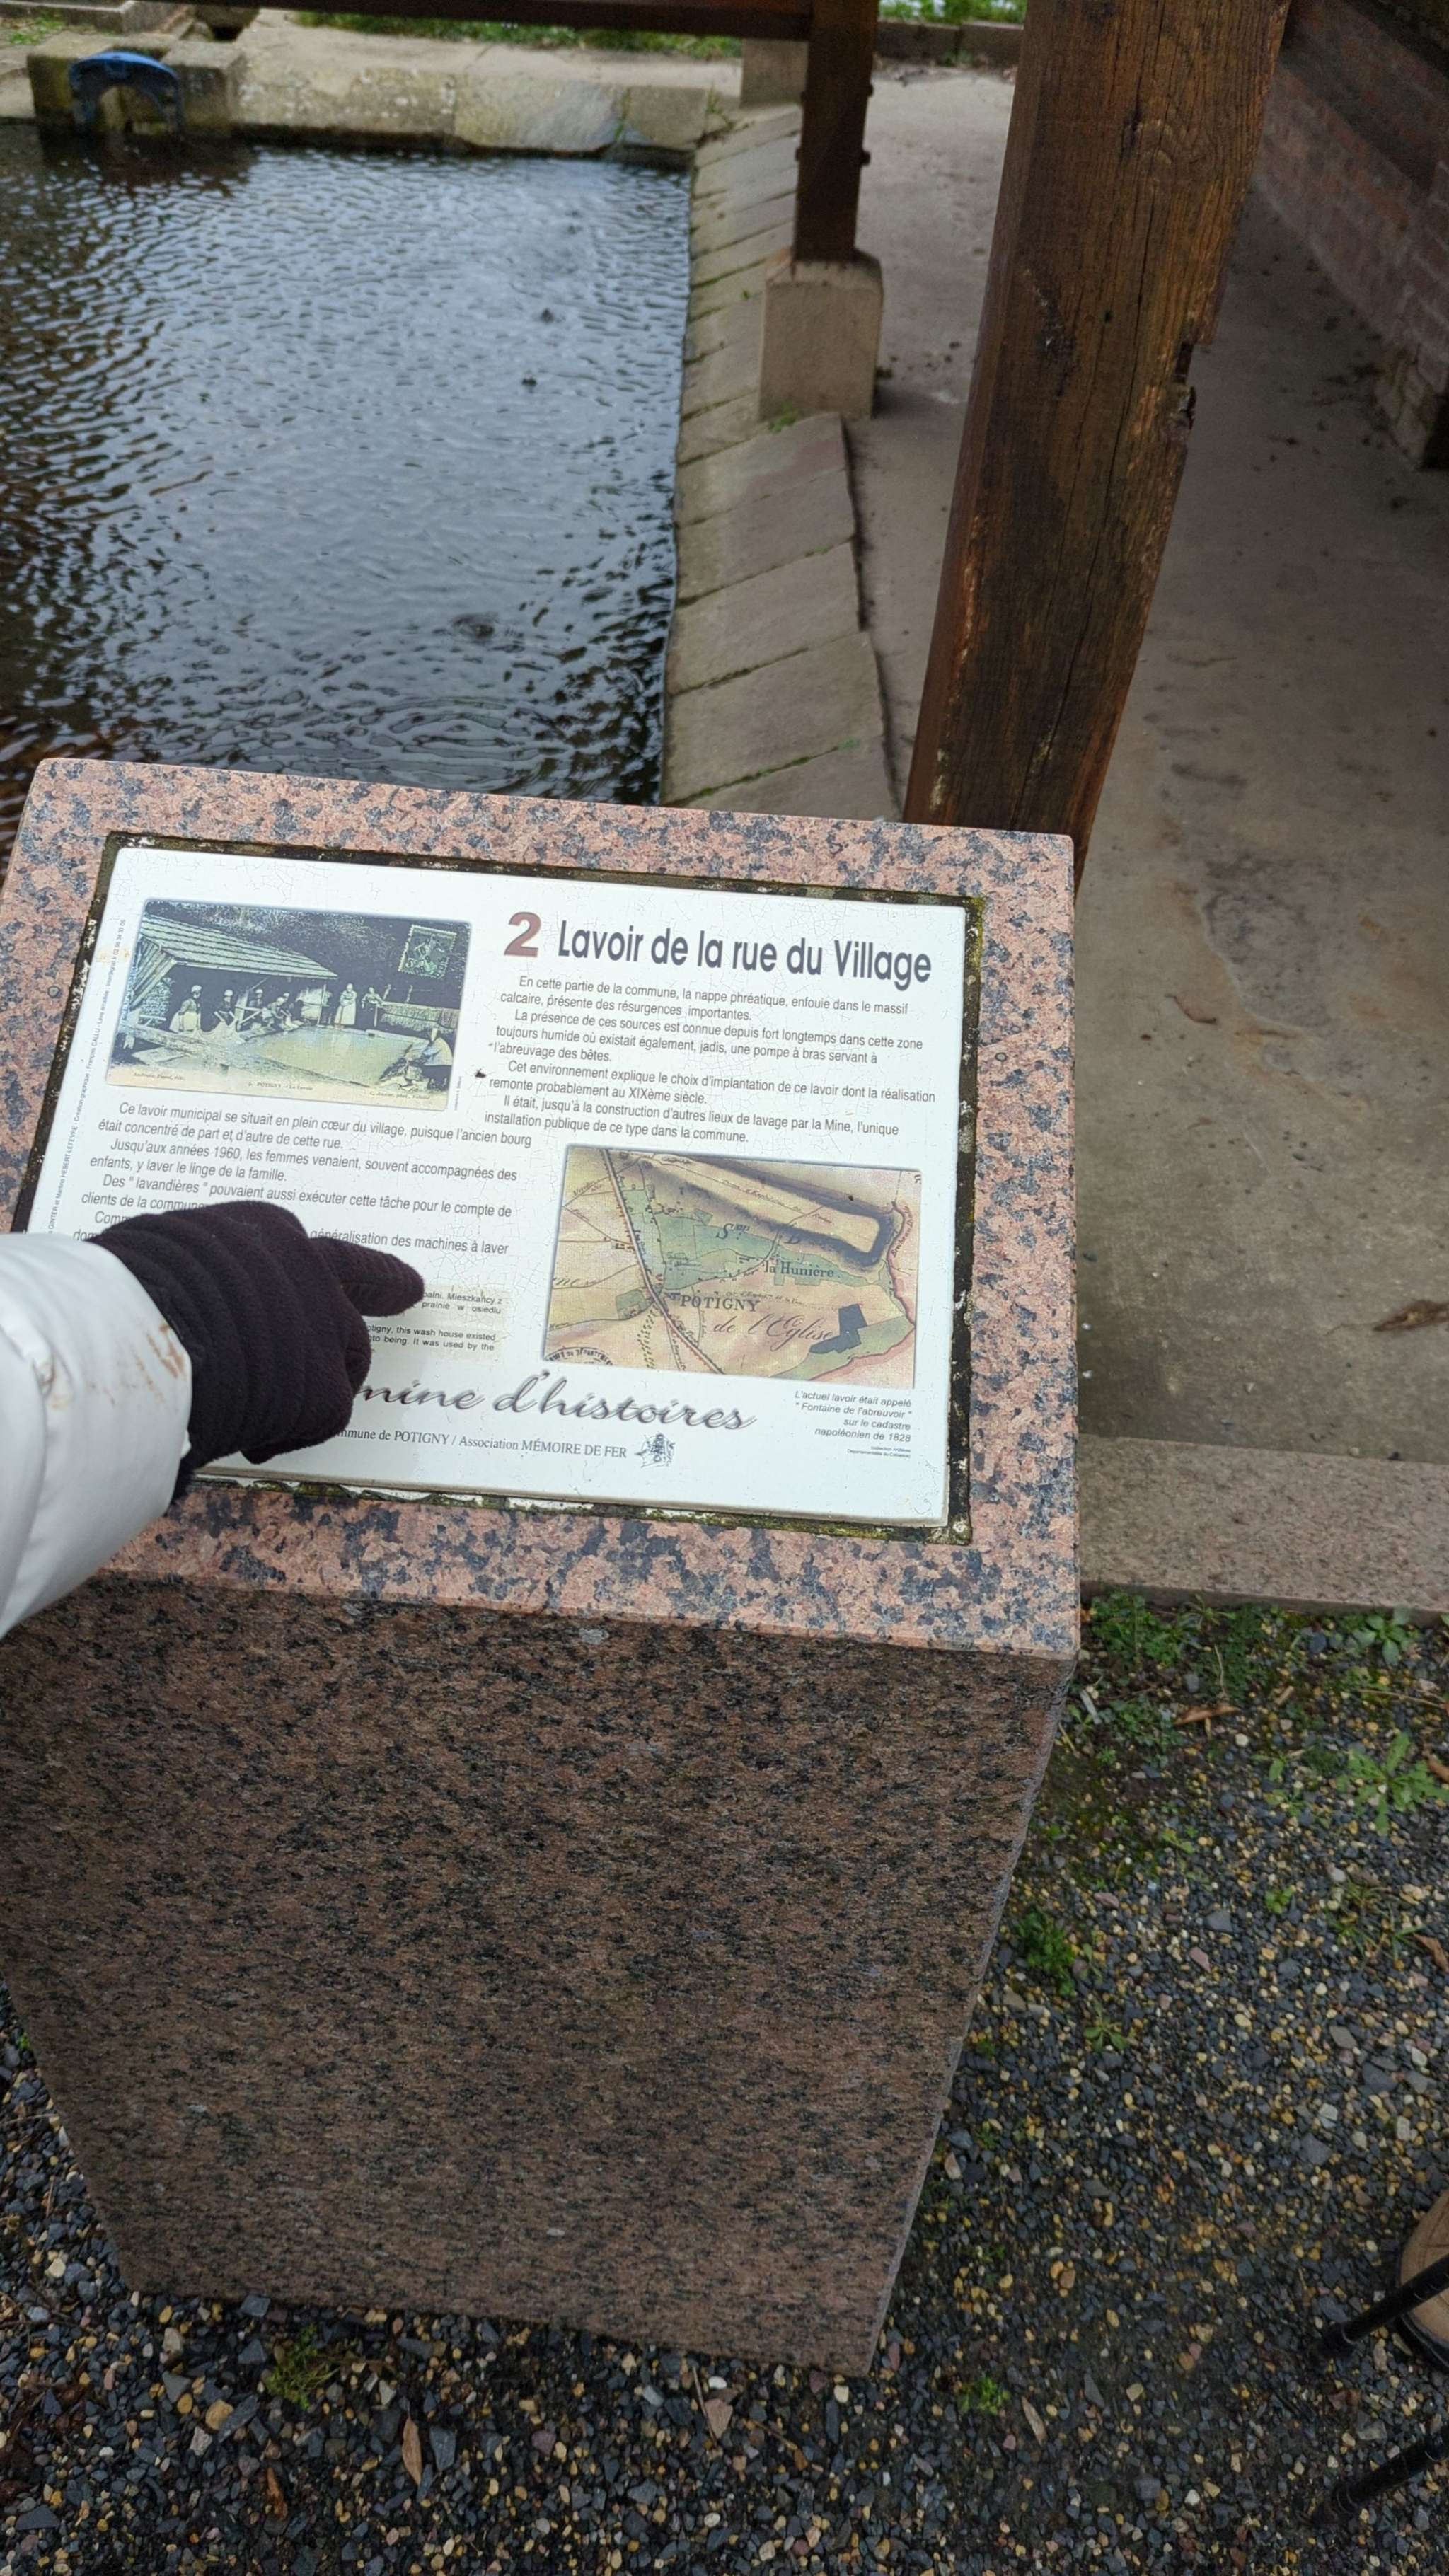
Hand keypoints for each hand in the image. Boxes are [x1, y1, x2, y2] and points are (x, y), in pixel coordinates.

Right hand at [90, 1202, 423, 1487]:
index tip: (400, 1279)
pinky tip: (248, 1439)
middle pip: (347, 1311)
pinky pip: (316, 1420)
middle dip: (372, 1311)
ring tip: (264, 1415)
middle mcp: (311, 1274)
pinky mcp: (324, 1391)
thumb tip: (180, 1296)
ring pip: (340, 1369)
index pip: (322, 1254)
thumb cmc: (127, 1291)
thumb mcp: (163, 1255)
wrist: (142, 1335)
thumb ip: (202, 1273)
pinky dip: (284, 1434)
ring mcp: (324, 1332)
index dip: (357, 1272)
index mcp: (268, 1233)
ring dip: (308, 1393)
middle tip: (406, 1296)